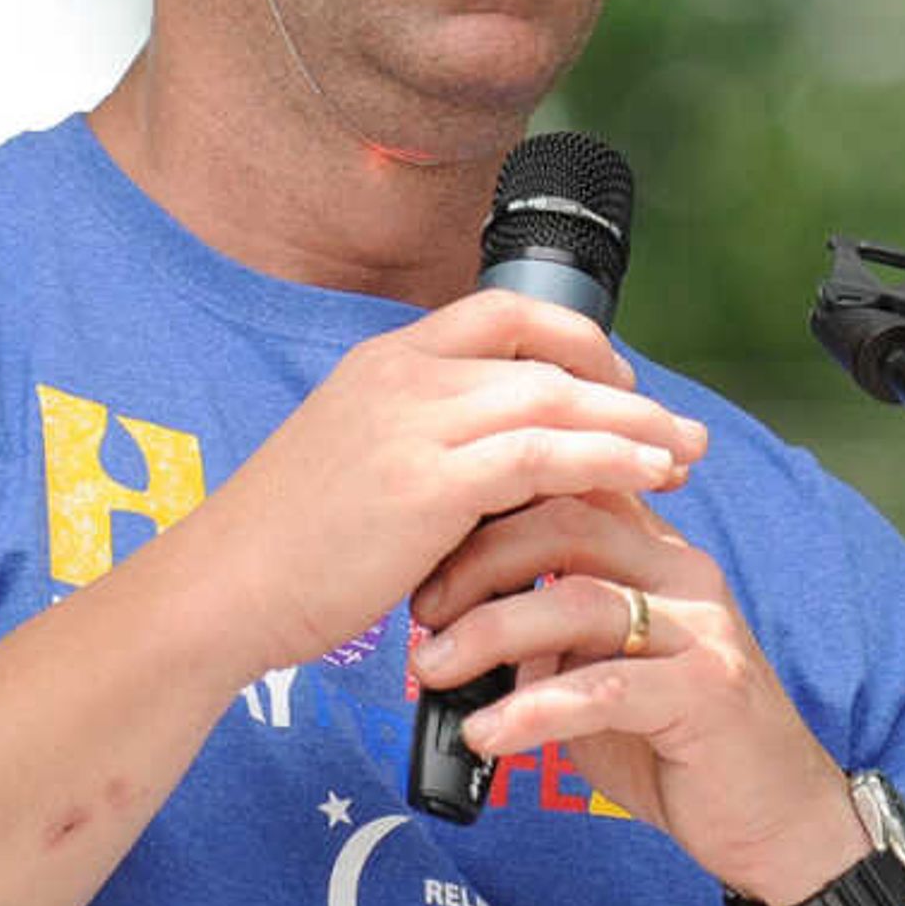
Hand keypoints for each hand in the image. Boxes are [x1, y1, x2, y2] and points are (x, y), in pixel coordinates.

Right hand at [181, 291, 708, 674]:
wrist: (217, 593)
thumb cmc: (285, 549)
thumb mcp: (356, 464)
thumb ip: (427, 448)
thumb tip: (502, 474)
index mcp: (385, 361)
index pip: (502, 312)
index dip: (573, 342)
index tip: (617, 385)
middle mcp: (403, 375)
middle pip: (545, 357)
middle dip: (626, 393)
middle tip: (682, 431)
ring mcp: (414, 424)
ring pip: (555, 401)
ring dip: (634, 429)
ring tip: (687, 458)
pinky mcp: (427, 484)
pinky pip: (543, 456)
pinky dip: (607, 462)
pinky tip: (648, 480)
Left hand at [407, 495, 868, 905]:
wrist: (779, 820)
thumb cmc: (679, 746)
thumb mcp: (604, 674)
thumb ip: (549, 641)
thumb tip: (453, 634)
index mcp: (657, 554)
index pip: (571, 486)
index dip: (491, 504)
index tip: (425, 546)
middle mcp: (684, 574)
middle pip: (567, 523)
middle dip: (478, 560)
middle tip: (421, 610)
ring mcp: (702, 630)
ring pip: (579, 599)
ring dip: (489, 631)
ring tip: (430, 670)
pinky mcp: (708, 693)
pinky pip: (603, 689)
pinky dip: (530, 710)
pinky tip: (485, 736)